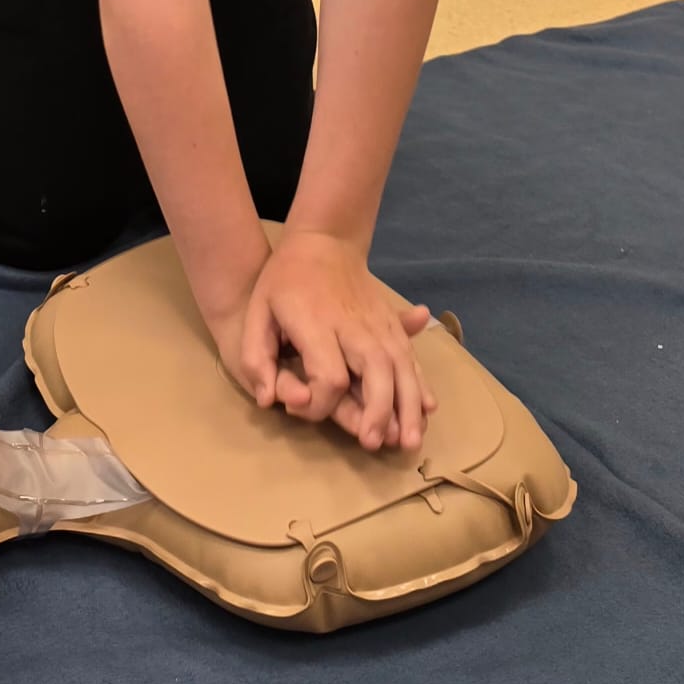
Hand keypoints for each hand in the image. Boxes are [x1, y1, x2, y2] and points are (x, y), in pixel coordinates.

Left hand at [238, 230, 436, 451]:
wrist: (323, 240)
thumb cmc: (284, 280)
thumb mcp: (257, 312)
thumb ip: (256, 357)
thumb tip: (266, 400)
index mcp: (317, 323)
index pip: (328, 375)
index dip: (320, 402)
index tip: (303, 408)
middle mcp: (353, 325)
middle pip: (376, 372)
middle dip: (377, 412)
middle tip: (373, 443)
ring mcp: (378, 323)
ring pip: (401, 367)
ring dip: (408, 406)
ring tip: (409, 440)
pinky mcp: (391, 323)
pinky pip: (410, 356)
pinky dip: (421, 383)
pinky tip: (427, 408)